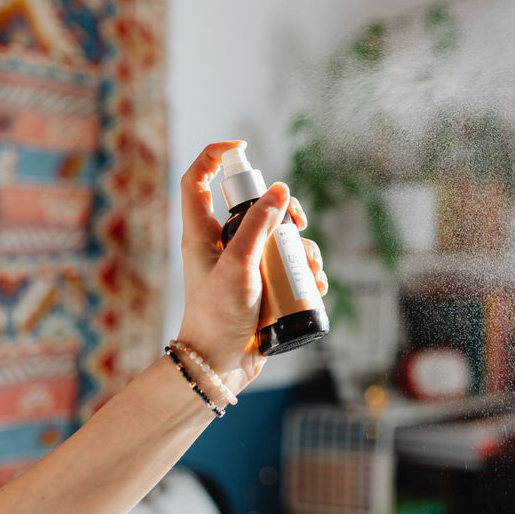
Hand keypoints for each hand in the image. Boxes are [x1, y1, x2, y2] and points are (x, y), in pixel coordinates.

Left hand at [174, 141, 327, 397]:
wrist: (219, 367)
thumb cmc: (217, 317)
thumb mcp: (238, 266)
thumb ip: (258, 226)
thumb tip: (280, 190)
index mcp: (202, 234)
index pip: (198, 181)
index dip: (214, 156)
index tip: (242, 148)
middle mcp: (223, 245)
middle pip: (256, 207)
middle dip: (285, 212)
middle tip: (299, 223)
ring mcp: (245, 266)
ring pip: (281, 238)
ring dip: (303, 250)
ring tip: (311, 271)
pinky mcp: (265, 287)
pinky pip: (291, 267)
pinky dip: (308, 273)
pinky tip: (316, 287)